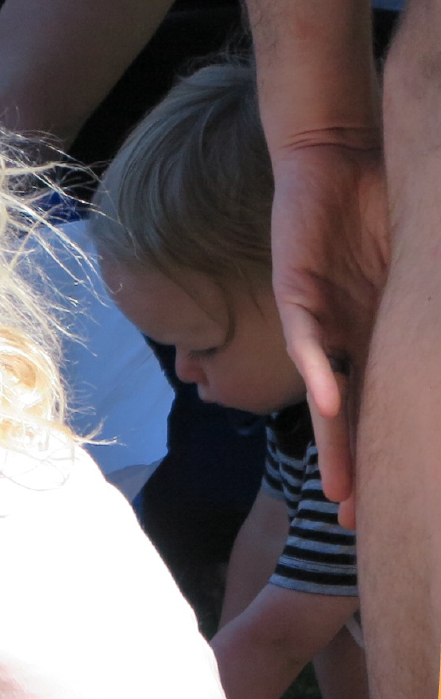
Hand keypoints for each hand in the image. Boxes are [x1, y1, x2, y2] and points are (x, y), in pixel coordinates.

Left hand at [269, 143, 388, 523]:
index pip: (378, 405)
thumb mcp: (414, 262)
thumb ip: (424, 303)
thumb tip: (440, 347)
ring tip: (339, 485)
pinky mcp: (297, 298)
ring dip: (332, 442)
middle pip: (346, 418)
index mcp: (372, 337)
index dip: (382, 447)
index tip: (390, 493)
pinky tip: (330, 405)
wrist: (331, 157)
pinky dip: (320, 372)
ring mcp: (317, 324)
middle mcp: (341, 342)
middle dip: (353, 466)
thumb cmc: (376, 203)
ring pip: (323, 397)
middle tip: (354, 518)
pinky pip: (310, 343)